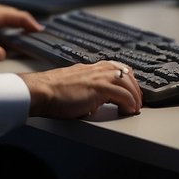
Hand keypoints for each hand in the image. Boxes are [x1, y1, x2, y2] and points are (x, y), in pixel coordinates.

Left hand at [0, 1, 42, 60]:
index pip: (16, 16)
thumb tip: (2, 55)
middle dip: (28, 21)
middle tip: (38, 31)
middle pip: (15, 13)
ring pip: (10, 12)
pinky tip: (14, 26)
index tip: (39, 30)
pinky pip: (4, 14)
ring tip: (29, 29)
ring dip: (20, 19)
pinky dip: (12, 19)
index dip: (29, 23)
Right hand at [19, 61, 142, 117]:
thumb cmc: (51, 92)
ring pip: (127, 83)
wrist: (41, 91)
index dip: (127, 79)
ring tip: (135, 108)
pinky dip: (129, 103)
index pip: (116, 68)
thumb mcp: (73, 86)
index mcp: (90, 68)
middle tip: (137, 101)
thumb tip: (93, 103)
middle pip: (126, 73)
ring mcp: (98, 77)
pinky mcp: (99, 88)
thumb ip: (85, 90)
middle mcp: (96, 70)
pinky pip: (123, 95)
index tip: (131, 89)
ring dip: (134, 96)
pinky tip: (128, 110)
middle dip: (135, 88)